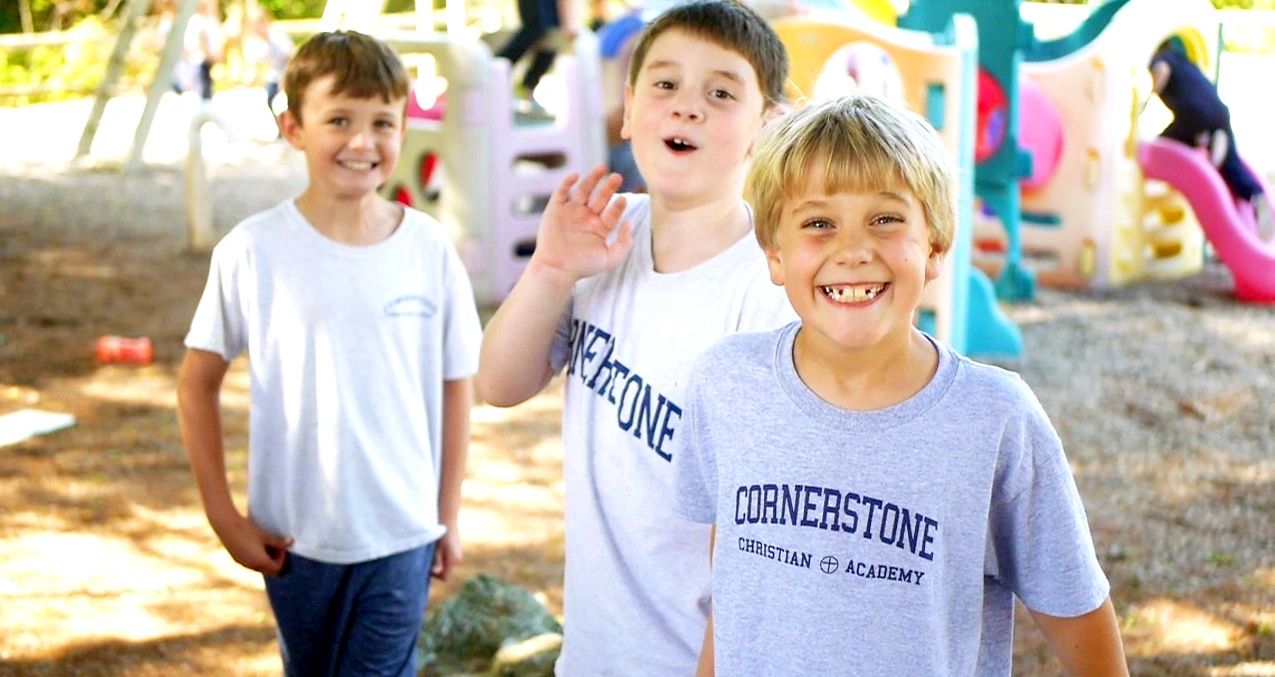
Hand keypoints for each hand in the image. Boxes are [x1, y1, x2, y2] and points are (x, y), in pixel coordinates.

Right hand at [209, 511, 291, 575]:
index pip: (277, 568)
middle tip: (278, 548)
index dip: (282, 558)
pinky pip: (251, 563)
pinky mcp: (237, 559)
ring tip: (268, 545)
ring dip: (266, 559)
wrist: (226, 526)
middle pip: (269, 570)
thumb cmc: (247, 529)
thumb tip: (292, 542)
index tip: (282, 546)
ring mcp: (243, 563)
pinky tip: (257, 545)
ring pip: (259, 567)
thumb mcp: (265, 535)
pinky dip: (258, 558)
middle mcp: (251, 566)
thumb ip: (279, 541)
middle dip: (276, 560)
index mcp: (260, 562)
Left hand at [431, 529, 462, 580]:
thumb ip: (436, 561)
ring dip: (437, 562)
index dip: (435, 575)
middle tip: (428, 558)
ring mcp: (457, 555)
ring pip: (445, 566)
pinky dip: (440, 557)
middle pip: (445, 572)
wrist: (447, 518)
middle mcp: (457, 559)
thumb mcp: (436, 548)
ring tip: (431, 551)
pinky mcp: (455, 550)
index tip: (427, 566)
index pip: (444, 577)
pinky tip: (435, 547)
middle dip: (435, 568)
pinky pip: (446, 559)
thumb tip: (435, 572)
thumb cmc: (440, 533)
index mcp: (453, 560)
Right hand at [528, 165, 632, 285]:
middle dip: (608, 187)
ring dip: (592, 179)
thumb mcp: (610, 259)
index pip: (612, 212)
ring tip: (602, 168)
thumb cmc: (583, 267)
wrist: (556, 269)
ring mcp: (571, 211)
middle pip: (600, 197)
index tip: (623, 200)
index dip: (618, 206)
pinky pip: (561, 192)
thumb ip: (624, 244)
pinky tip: (575, 176)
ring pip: (583, 190)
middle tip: (617, 177)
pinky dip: (567, 183)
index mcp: (600, 227)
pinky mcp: (555, 209)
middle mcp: (587, 217)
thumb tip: (629, 222)